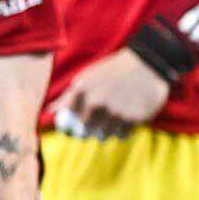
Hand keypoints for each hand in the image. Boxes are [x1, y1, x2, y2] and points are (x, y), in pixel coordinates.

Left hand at [49, 47, 172, 140]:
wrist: (147, 64)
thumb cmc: (112, 71)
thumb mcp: (87, 77)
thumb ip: (68, 96)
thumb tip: (51, 111)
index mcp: (81, 91)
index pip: (66, 122)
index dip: (68, 129)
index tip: (72, 130)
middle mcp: (96, 103)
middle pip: (84, 132)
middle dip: (89, 130)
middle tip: (97, 123)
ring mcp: (115, 112)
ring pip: (103, 136)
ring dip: (106, 130)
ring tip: (113, 117)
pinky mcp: (133, 119)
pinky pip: (121, 136)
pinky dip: (122, 130)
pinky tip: (126, 118)